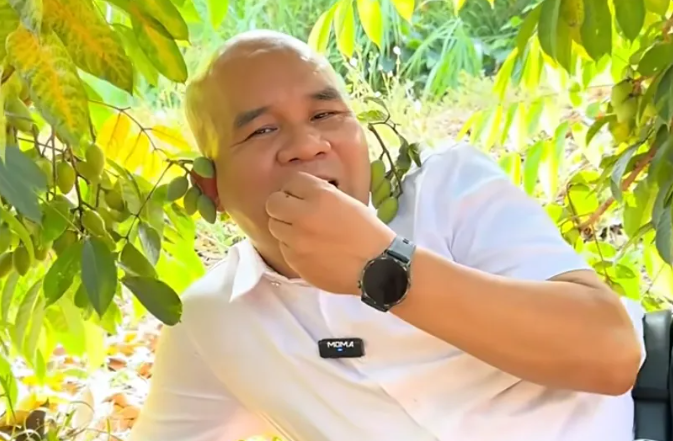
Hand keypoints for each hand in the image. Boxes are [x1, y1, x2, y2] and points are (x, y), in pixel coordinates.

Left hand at [266, 172, 395, 293]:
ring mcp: (297, 241)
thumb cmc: (368, 232)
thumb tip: (300, 193)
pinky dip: (293, 247)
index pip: (292, 182)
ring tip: (304, 232)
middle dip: (283, 205)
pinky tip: (310, 249)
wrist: (377, 267)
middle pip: (273, 203)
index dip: (297, 188)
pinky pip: (283, 248)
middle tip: (295, 212)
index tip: (302, 195)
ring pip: (275, 226)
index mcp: (320, 197)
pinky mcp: (295, 262)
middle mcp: (303, 216)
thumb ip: (321, 194)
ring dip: (286, 226)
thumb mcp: (348, 201)